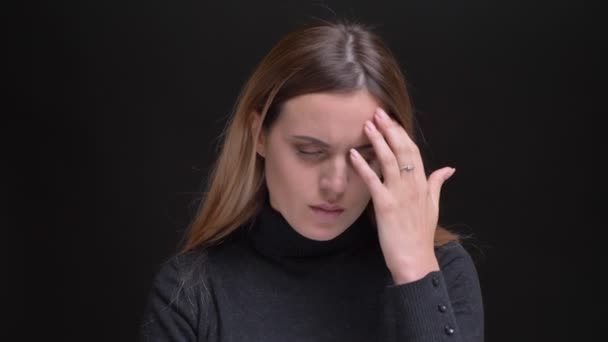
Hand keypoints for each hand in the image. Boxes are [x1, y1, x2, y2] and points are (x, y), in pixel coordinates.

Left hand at [349, 107, 455, 284]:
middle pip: (402, 150)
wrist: (416, 261)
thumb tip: (448, 168)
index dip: (402, 134)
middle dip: (390, 130)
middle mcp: (413, 185)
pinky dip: (363, 166)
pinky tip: (353, 154)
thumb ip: (438, 184)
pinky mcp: (386, 206)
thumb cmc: (421, 236)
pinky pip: (373, 182)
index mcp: (423, 184)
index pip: (414, 151)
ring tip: (367, 125)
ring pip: (390, 161)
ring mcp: (400, 195)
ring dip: (378, 141)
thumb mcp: (433, 206)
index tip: (391, 120)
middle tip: (377, 112)